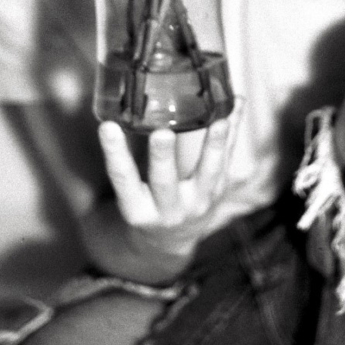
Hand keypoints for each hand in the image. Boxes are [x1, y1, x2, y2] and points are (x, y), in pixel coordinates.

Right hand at [98, 100, 243, 266]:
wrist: (172, 240)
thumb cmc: (146, 207)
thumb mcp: (129, 196)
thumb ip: (122, 163)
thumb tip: (112, 115)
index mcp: (137, 209)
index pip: (122, 179)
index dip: (114, 154)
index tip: (107, 127)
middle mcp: (168, 210)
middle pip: (165, 182)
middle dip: (163, 157)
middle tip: (161, 133)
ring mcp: (197, 203)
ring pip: (207, 174)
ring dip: (213, 146)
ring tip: (218, 121)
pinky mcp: (218, 192)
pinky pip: (227, 159)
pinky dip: (233, 131)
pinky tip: (237, 104)